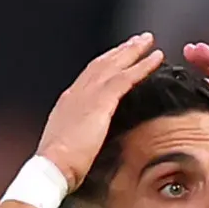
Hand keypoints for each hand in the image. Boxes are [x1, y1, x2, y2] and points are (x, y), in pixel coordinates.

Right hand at [35, 35, 162, 196]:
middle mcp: (77, 93)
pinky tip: (156, 58)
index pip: (90, 76)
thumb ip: (82, 136)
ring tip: (149, 41)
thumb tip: (90, 140)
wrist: (52, 168)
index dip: (106, 64)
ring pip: (114, 65)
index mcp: (69, 103)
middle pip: (102, 64)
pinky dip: (142, 66)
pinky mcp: (101, 102)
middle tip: (139, 39)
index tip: (119, 55)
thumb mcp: (70, 146)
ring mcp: (88, 95)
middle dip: (121, 50)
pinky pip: (126, 78)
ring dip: (133, 51)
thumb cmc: (60, 167)